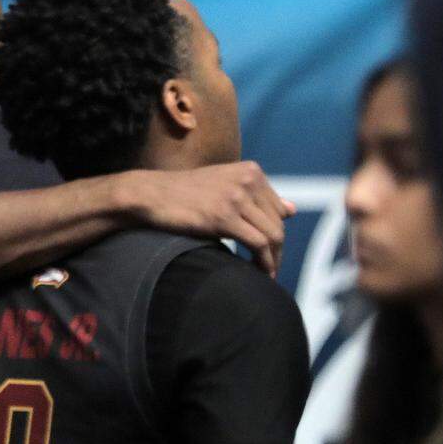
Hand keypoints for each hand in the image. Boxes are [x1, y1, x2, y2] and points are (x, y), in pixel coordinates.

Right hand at [123, 162, 295, 275]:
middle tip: (268, 268)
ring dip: (272, 259)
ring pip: (272, 235)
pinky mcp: (224, 216)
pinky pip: (258, 244)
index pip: (278, 209)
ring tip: (264, 273)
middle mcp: (247, 180)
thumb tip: (292, 210)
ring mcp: (236, 197)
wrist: (150, 194)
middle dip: (276, 250)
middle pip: (278, 223)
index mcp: (250, 170)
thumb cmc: (183, 193)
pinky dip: (263, 262)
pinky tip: (257, 271)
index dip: (274, 232)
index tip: (268, 250)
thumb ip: (256, 197)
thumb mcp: (223, 187)